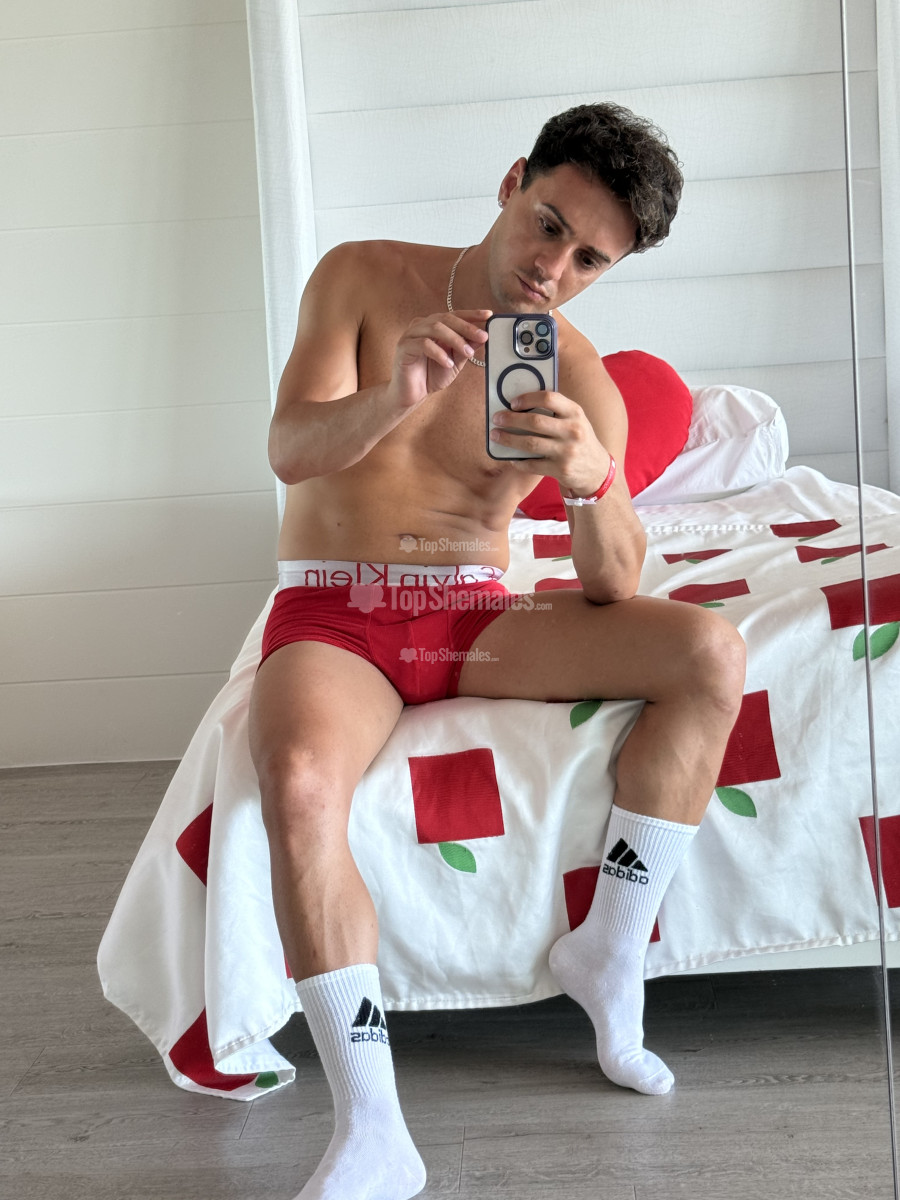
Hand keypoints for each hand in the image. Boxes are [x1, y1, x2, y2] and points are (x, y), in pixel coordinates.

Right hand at [390, 310, 490, 408]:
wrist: (412, 394)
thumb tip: (482, 337)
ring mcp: (411, 334)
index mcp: (433, 325)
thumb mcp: (455, 362)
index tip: (488, 315)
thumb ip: (465, 349)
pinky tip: (447, 363)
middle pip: (445, 318)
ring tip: (467, 353)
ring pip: (435, 327)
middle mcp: (421, 326)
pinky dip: (438, 352)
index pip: (454, 315)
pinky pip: (423, 344)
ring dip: (455, 339)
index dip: (471, 314)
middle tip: (482, 336)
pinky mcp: (404, 347)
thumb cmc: (430, 376)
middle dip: (466, 327)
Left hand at [489, 390, 612, 494]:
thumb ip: (556, 411)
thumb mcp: (575, 420)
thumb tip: (519, 404)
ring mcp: (567, 452)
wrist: (596, 470)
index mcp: (575, 413)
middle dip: (511, 419)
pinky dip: (518, 461)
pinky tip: (510, 456)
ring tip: (496, 436)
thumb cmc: (579, 440)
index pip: (549, 398)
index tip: (512, 403)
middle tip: (497, 418)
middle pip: (535, 422)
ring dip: (508, 439)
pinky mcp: (560, 470)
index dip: (527, 399)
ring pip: (530, 444)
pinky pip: (532, 464)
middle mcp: (572, 431)